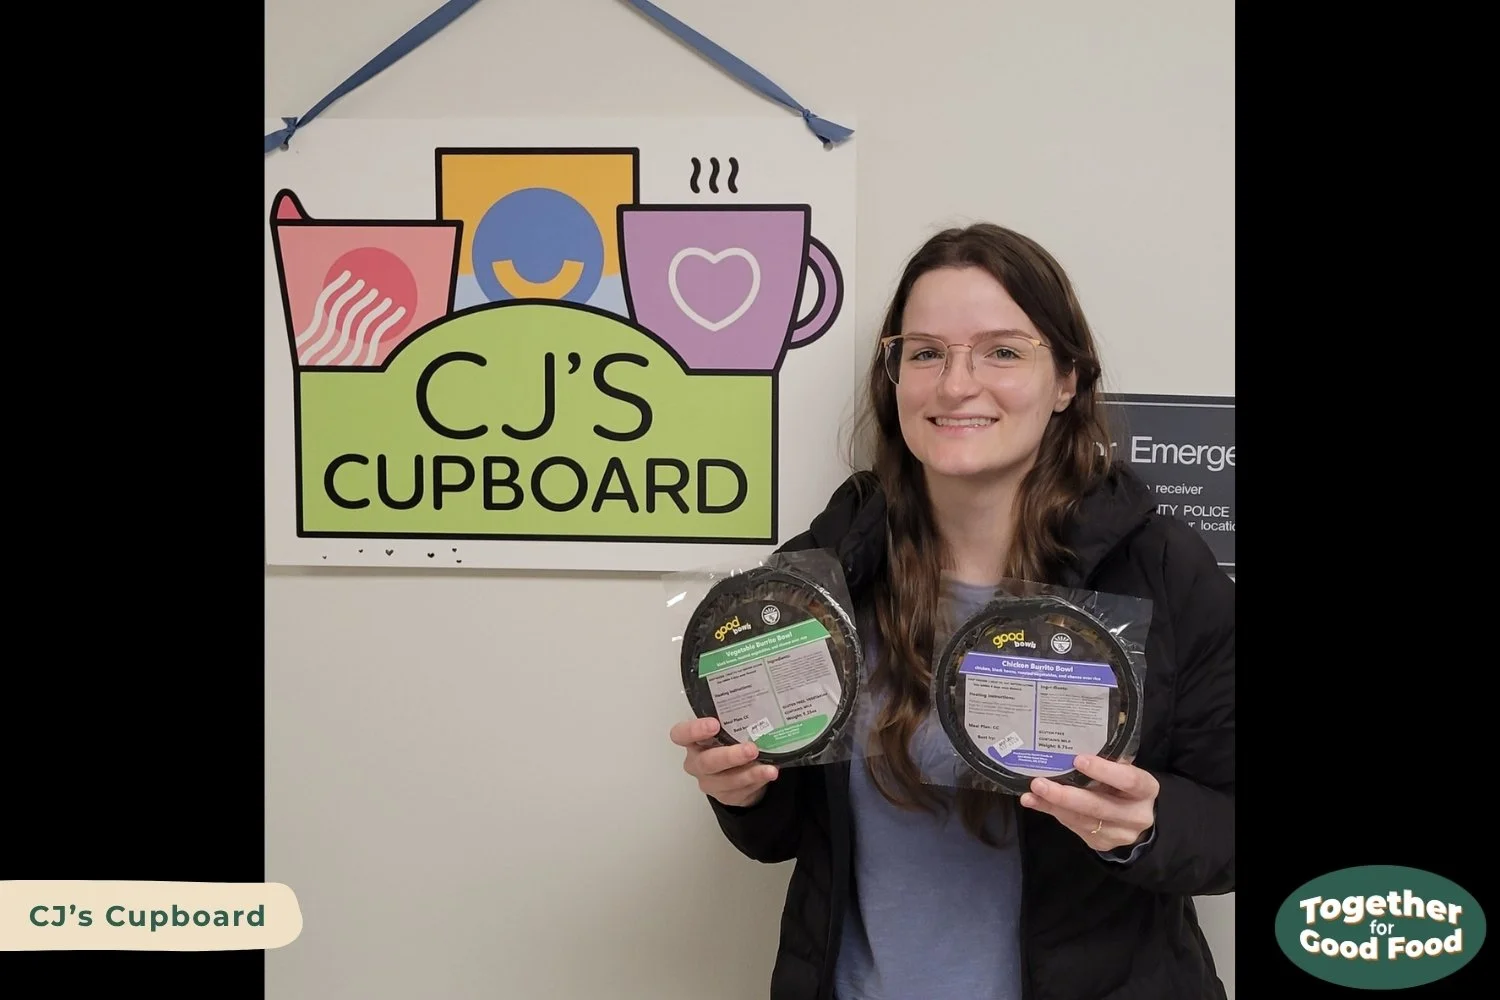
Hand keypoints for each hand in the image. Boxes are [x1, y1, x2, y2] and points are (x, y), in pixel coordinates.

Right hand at [669, 716, 778, 807]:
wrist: (738, 768)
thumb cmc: (730, 741)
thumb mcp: (728, 728)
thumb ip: (732, 720)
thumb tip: (756, 704)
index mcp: (693, 740)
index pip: (681, 734)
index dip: (694, 730)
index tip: (714, 724)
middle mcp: (697, 762)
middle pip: (706, 762)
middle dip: (730, 756)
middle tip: (751, 749)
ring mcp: (709, 781)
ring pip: (725, 781)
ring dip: (749, 774)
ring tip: (768, 768)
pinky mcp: (724, 796)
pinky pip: (739, 791)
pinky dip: (756, 781)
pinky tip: (768, 773)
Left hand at [1019, 754, 1157, 852]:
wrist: (1136, 818)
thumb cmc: (1125, 785)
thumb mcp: (1125, 771)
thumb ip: (1108, 764)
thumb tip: (1071, 749)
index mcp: (1146, 790)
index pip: (1128, 780)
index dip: (1104, 771)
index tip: (1078, 760)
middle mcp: (1137, 815)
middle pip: (1098, 806)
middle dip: (1065, 795)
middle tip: (1039, 783)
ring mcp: (1119, 834)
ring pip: (1082, 819)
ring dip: (1052, 805)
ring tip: (1030, 794)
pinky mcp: (1101, 843)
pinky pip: (1074, 827)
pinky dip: (1054, 812)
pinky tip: (1036, 803)